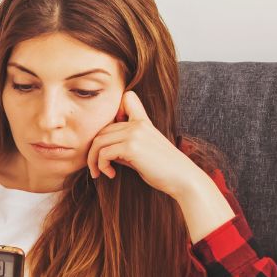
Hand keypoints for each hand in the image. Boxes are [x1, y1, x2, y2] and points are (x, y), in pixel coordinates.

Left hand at [86, 90, 207, 196]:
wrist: (183, 178)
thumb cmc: (163, 169)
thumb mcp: (142, 153)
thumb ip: (124, 147)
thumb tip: (102, 152)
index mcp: (144, 122)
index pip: (128, 98)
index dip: (114, 111)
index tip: (112, 137)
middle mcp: (138, 124)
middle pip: (102, 129)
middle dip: (93, 150)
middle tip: (95, 168)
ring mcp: (135, 134)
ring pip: (98, 142)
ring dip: (93, 160)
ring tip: (98, 173)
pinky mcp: (132, 147)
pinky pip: (103, 153)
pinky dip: (101, 166)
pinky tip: (111, 175)